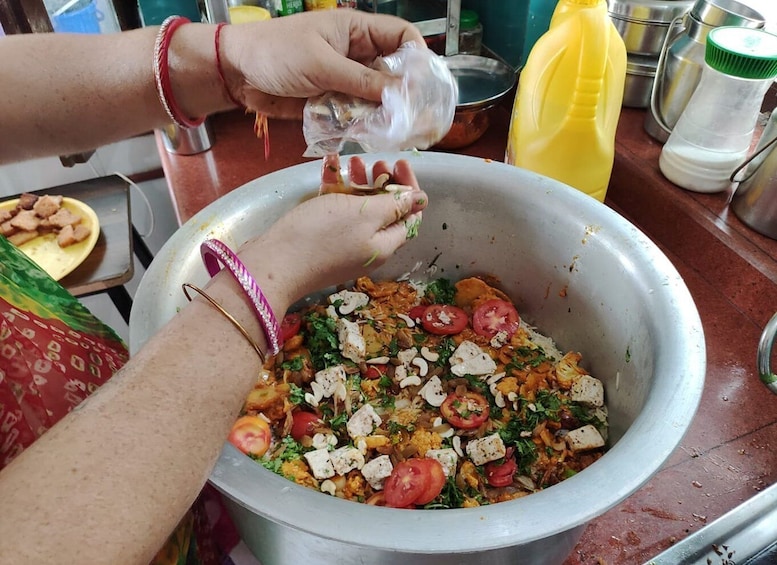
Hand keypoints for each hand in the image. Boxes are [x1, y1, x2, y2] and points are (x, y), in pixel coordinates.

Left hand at [220, 10, 424, 117]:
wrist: (237, 73)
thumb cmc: (275, 53)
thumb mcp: (322, 64)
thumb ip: (361, 81)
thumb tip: (399, 95)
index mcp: (357, 30)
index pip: (401, 37)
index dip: (417, 57)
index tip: (422, 83)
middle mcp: (356, 54)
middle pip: (394, 72)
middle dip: (403, 93)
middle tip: (413, 117)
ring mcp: (345, 79)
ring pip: (377, 97)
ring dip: (384, 113)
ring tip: (392, 130)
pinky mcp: (333, 101)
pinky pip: (357, 113)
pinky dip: (363, 124)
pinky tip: (369, 134)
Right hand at [238, 157, 426, 304]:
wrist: (274, 264)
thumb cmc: (323, 236)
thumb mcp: (365, 215)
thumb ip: (394, 206)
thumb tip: (420, 201)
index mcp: (385, 244)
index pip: (409, 215)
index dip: (408, 189)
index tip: (399, 163)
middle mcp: (368, 246)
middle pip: (383, 211)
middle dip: (382, 182)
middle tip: (374, 162)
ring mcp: (343, 245)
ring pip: (358, 209)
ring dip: (358, 182)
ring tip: (350, 160)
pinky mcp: (320, 240)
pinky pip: (334, 211)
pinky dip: (334, 188)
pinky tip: (327, 166)